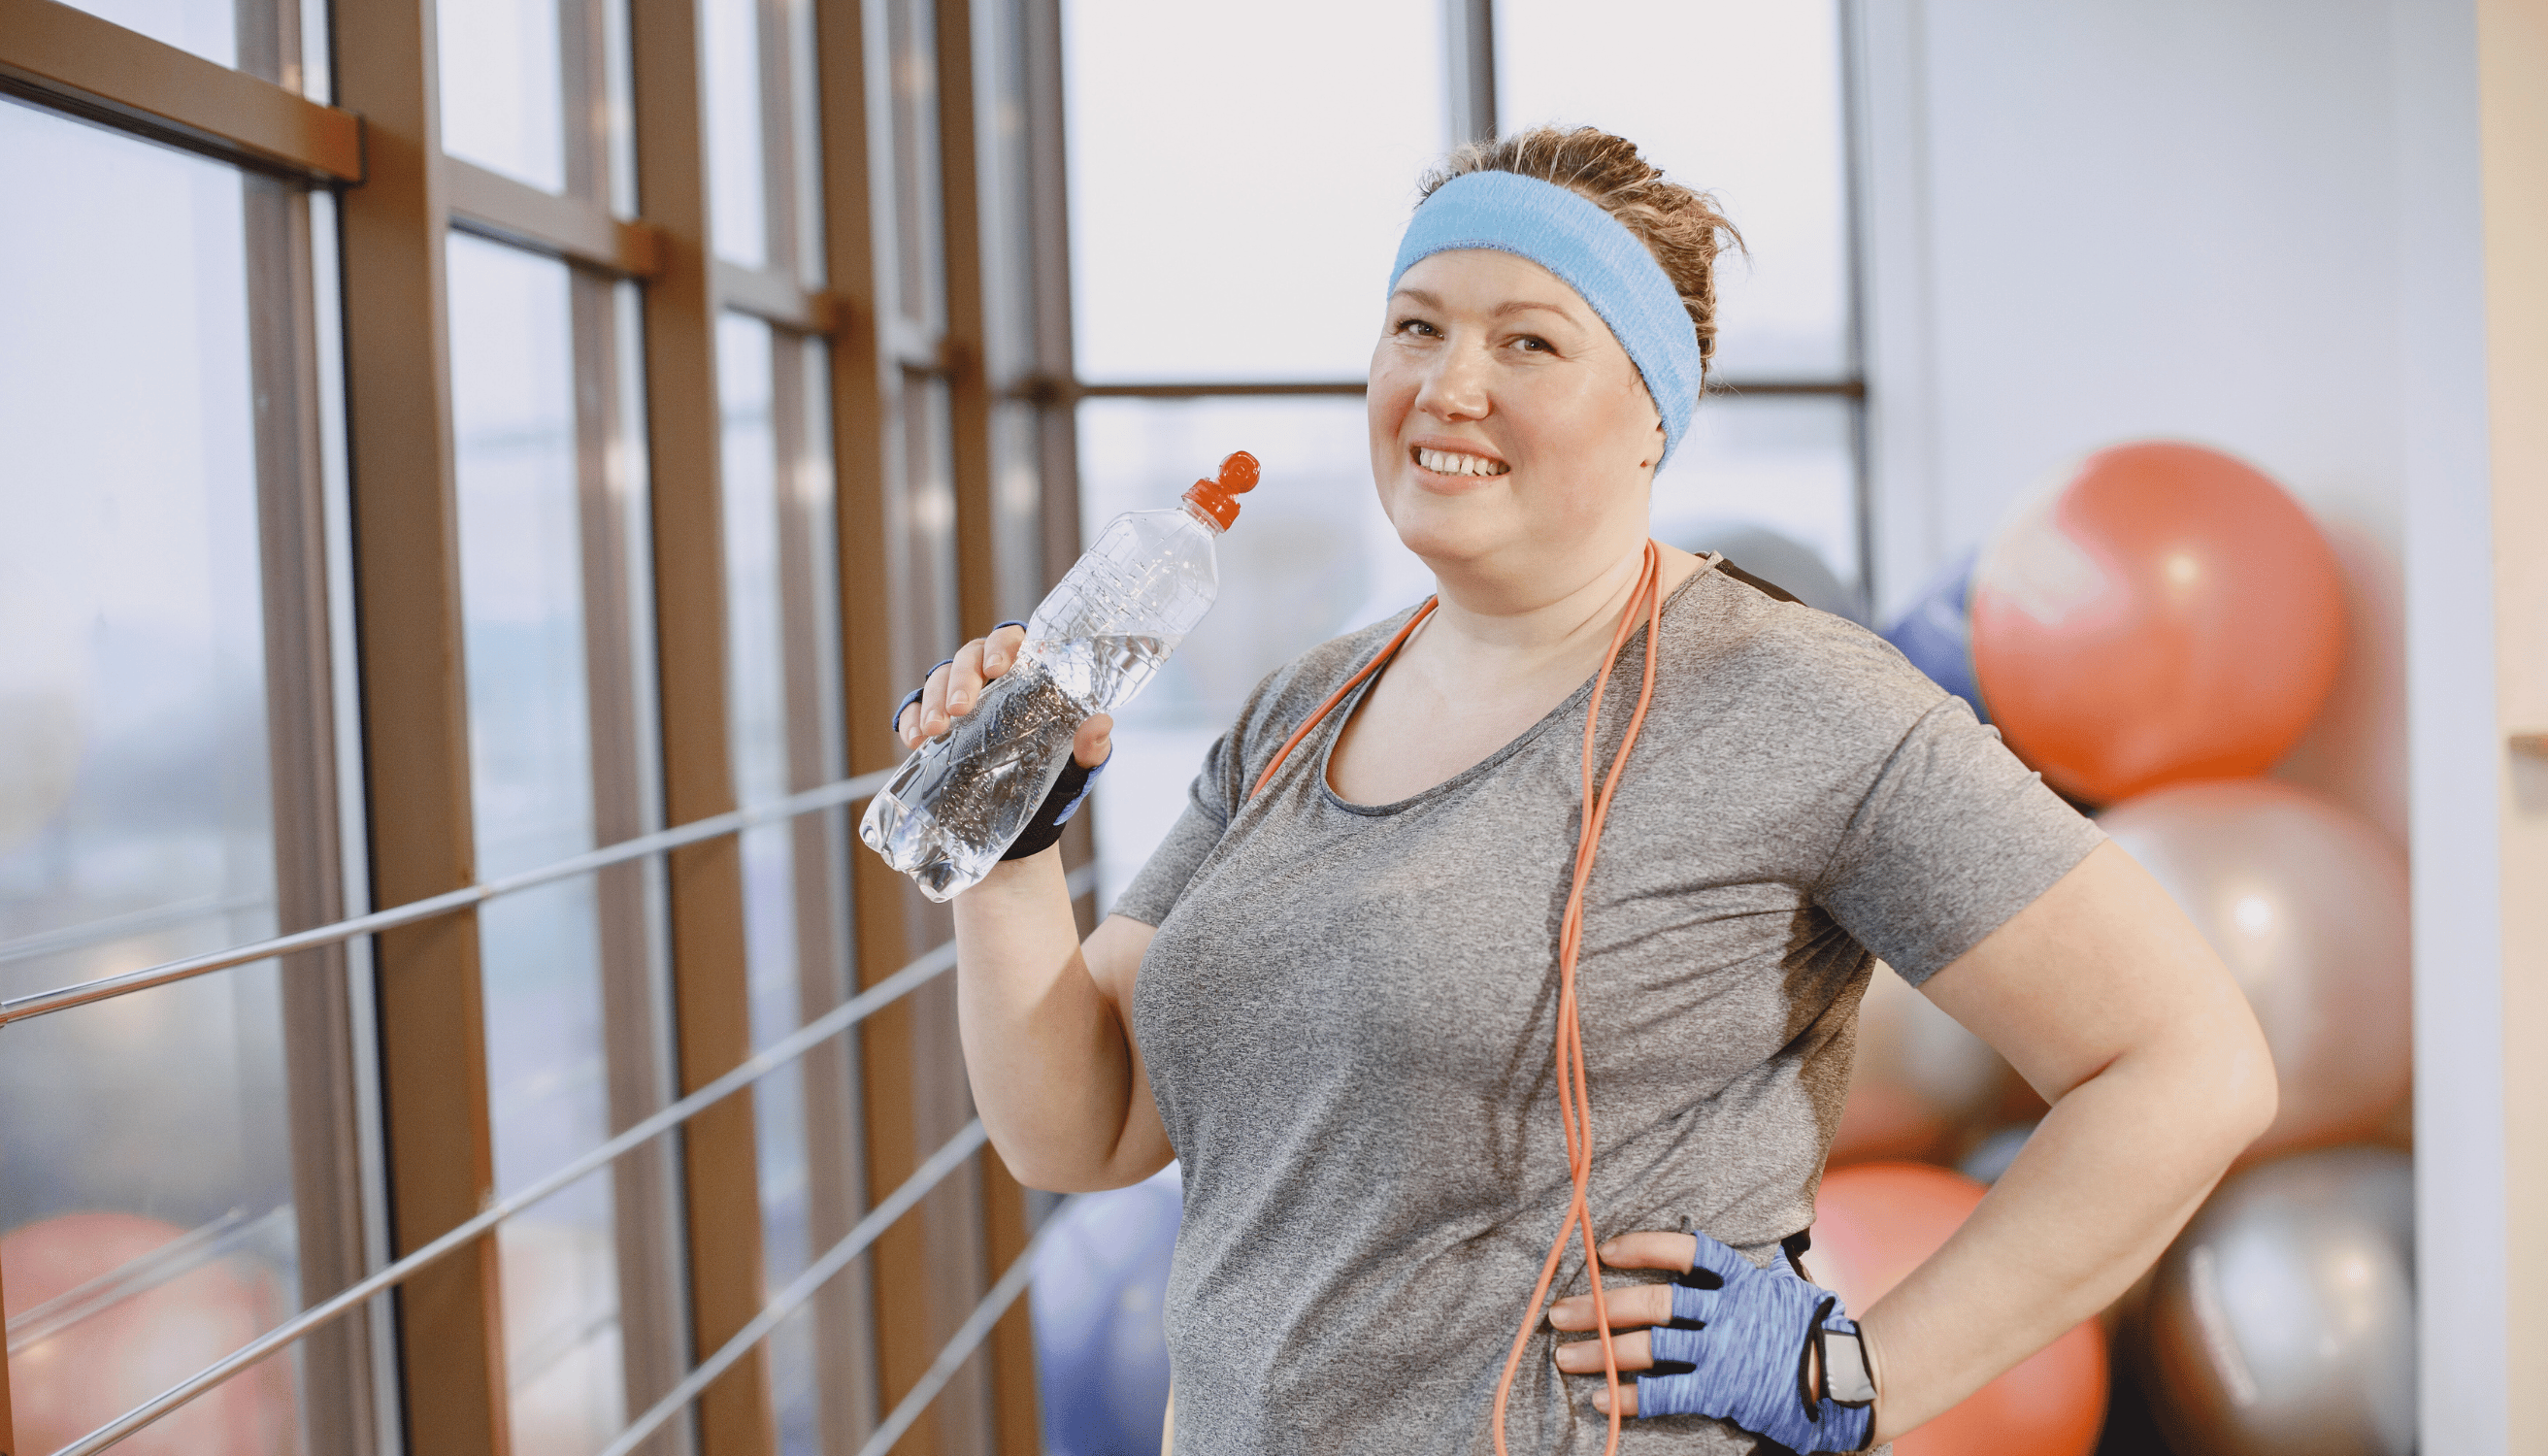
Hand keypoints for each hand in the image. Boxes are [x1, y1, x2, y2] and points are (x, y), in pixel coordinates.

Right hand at [894, 624, 1111, 768]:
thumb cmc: (1056, 783)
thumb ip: (1091, 747)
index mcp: (1027, 676)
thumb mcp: (1077, 768)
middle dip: (962, 678)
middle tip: (960, 708)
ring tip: (934, 730)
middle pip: (970, 656)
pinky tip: (913, 740)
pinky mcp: (936, 725)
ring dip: (933, 700)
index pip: (1013, 641)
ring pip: (938, 678)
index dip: (1003, 645)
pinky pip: (914, 709)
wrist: (1023, 828)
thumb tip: (1101, 724)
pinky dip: (910, 719)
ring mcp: (960, 700)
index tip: (999, 667)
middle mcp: (991, 680)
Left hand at [1550, 1230, 1873, 1451]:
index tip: (1604, 1250)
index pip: (1685, 1251)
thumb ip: (1747, 1268)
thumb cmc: (1811, 1330)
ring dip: (1601, 1351)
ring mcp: (1724, 1351)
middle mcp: (1727, 1311)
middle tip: (1559, 1312)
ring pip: (1649, 1347)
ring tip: (1564, 1354)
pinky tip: (1599, 1396)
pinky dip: (1628, 1395)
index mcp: (1741, 1280)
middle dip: (1599, 1307)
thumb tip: (1719, 1244)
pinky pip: (1665, 1393)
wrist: (1847, 1381)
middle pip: (1652, 1303)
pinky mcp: (1723, 1390)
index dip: (1642, 1248)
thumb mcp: (1783, 1285)